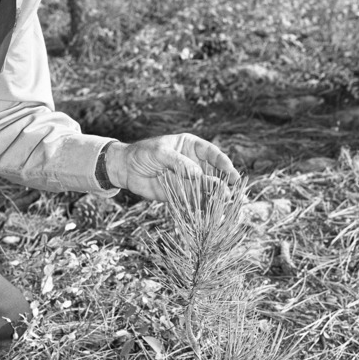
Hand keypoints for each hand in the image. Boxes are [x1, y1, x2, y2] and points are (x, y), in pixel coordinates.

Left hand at [104, 134, 238, 201]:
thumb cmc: (143, 153)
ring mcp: (189, 179)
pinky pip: (195, 199)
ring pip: (206, 188)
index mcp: (191, 146)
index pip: (212, 153)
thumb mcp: (160, 153)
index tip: (230, 171)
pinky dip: (202, 206)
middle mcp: (194, 163)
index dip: (223, 162)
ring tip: (224, 203)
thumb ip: (178, 162)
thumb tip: (198, 174)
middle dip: (223, 181)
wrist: (126, 169)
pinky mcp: (181, 193)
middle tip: (231, 190)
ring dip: (215, 196)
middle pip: (213, 172)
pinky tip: (210, 212)